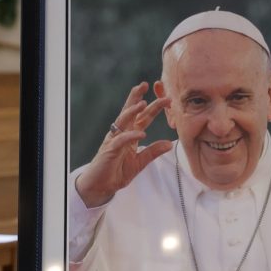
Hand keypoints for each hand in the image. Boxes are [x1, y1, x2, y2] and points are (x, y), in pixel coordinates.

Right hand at [75, 81, 172, 207]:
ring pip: (123, 121)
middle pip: (131, 112)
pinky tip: (141, 133)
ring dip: (132, 111)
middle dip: (138, 98)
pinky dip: (131, 136)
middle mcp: (121, 133)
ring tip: (143, 103)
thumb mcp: (140, 162)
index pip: (142, 117)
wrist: (101, 185)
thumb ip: (153, 152)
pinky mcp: (110, 150)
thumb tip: (169, 144)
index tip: (165, 97)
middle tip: (146, 85)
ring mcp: (114, 140)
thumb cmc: (118, 171)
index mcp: (130, 134)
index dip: (152, 106)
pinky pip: (121, 140)